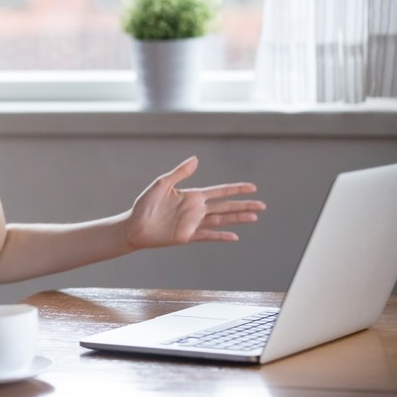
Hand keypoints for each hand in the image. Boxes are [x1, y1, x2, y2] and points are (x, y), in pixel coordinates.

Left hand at [123, 157, 265, 250]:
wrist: (134, 226)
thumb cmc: (145, 204)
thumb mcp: (161, 184)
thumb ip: (180, 173)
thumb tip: (196, 159)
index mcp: (191, 196)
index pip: (219, 191)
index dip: (235, 189)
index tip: (252, 187)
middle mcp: (196, 209)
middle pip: (225, 206)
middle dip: (244, 205)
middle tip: (263, 205)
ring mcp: (193, 223)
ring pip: (221, 220)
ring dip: (237, 218)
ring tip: (255, 217)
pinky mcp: (188, 236)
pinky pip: (208, 235)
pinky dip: (221, 236)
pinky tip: (234, 237)